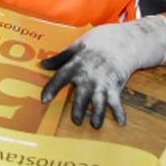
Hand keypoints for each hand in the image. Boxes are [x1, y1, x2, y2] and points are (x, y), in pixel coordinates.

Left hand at [39, 15, 165, 128]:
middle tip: (76, 120)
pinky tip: (121, 123)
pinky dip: (119, 112)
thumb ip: (60, 58)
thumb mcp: (76, 46)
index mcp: (77, 65)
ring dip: (98, 114)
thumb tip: (42, 65)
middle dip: (79, 108)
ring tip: (95, 125)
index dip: (52, 88)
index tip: (44, 99)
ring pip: (99, 102)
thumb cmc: (97, 42)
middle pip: (82, 95)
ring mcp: (103, 82)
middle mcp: (89, 76)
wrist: (123, 40)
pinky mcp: (116, 86)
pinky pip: (117, 101)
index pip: (61, 78)